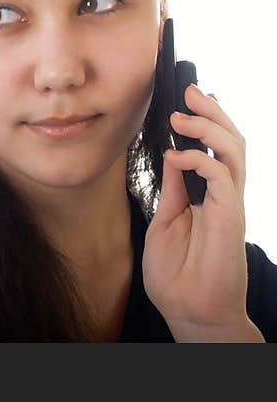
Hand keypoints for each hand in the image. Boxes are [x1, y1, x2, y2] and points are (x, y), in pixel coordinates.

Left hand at [141, 84, 262, 341]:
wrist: (189, 312)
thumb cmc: (178, 273)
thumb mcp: (166, 220)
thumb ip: (172, 188)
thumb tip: (172, 153)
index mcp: (209, 194)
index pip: (215, 148)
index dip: (206, 121)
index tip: (185, 99)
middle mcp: (225, 196)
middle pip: (231, 142)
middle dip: (213, 111)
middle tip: (190, 89)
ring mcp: (230, 206)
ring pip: (235, 152)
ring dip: (210, 127)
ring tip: (182, 115)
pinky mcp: (230, 218)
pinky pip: (222, 178)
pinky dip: (201, 159)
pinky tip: (178, 154)